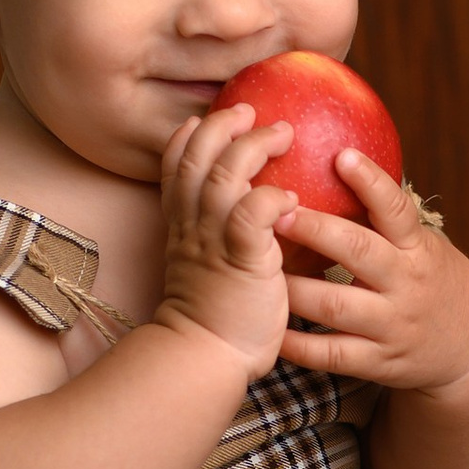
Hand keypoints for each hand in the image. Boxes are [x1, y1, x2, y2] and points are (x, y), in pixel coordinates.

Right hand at [155, 103, 293, 374]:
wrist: (206, 358)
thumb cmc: (219, 319)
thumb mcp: (211, 267)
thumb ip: (223, 237)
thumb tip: (254, 213)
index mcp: (182, 226)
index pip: (175, 167)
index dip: (189, 137)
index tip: (206, 119)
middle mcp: (191, 226)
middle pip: (196, 156)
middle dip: (222, 125)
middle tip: (250, 110)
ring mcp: (213, 240)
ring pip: (224, 174)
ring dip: (254, 147)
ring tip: (283, 133)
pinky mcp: (241, 259)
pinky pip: (253, 211)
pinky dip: (273, 196)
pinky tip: (293, 196)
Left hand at [277, 151, 468, 397]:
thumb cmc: (435, 284)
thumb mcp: (424, 247)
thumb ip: (386, 220)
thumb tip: (336, 163)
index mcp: (418, 249)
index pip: (397, 210)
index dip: (371, 182)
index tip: (342, 155)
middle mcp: (407, 285)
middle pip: (359, 252)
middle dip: (316, 230)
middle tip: (276, 211)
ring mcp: (393, 326)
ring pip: (335, 305)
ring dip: (294, 288)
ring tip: (259, 270)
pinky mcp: (380, 362)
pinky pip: (331, 355)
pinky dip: (297, 345)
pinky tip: (271, 329)